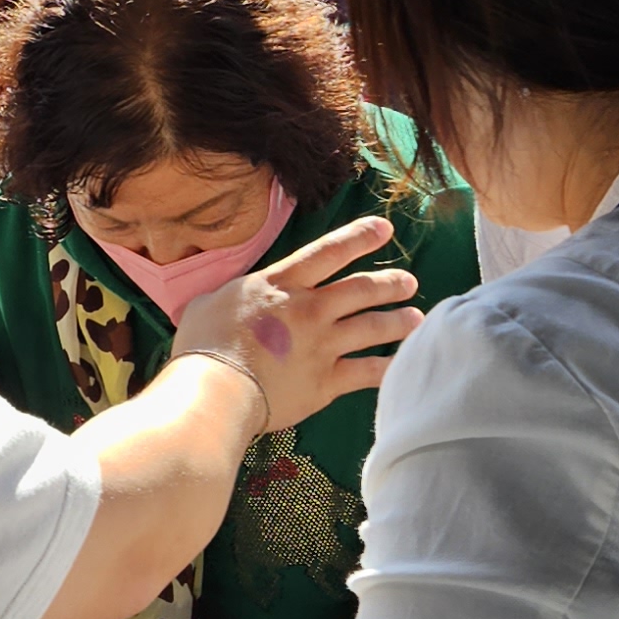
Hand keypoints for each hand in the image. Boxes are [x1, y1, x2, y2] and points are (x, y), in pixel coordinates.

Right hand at [170, 213, 421, 430]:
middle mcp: (310, 309)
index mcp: (281, 285)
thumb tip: (218, 300)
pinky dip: (387, 367)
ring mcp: (322, 345)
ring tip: (416, 318)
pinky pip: (368, 372)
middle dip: (390, 283)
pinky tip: (401, 364)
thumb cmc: (202, 346)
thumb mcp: (207, 303)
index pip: (329, 251)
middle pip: (361, 289)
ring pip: (372, 327)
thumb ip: (226, 297)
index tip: (384, 228)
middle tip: (408, 281)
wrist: (216, 390)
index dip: (359, 237)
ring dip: (398, 321)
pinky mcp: (327, 381)